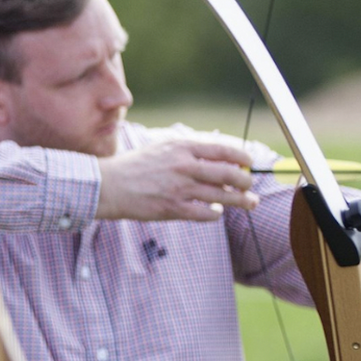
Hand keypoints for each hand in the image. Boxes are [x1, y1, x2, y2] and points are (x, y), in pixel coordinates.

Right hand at [94, 134, 258, 222]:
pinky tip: (217, 212)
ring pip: (222, 196)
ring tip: (250, 202)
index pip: (223, 149)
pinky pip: (206, 213)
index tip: (249, 162)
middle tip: (251, 185)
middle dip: (246, 181)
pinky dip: (216, 213)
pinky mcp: (173, 209)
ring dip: (241, 200)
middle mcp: (184, 166)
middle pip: (229, 174)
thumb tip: (218, 155)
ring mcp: (180, 188)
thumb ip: (189, 150)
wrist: (110, 186)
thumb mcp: (162, 147)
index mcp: (182, 147)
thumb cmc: (136, 166)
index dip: (242, 156)